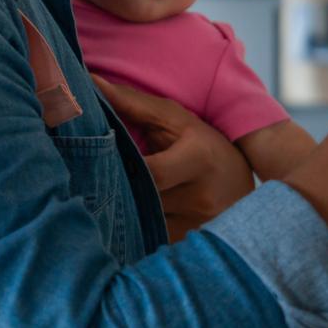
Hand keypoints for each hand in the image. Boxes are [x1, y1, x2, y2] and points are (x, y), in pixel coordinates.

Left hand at [91, 75, 254, 241]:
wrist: (242, 190)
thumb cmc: (203, 146)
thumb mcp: (175, 120)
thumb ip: (132, 103)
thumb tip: (91, 82)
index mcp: (198, 159)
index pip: (150, 172)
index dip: (118, 167)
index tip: (95, 158)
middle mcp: (201, 198)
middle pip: (142, 199)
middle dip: (113, 189)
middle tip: (85, 178)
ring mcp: (197, 227)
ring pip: (142, 222)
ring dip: (121, 210)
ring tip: (103, 194)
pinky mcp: (188, 245)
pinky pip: (149, 240)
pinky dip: (133, 227)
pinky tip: (123, 216)